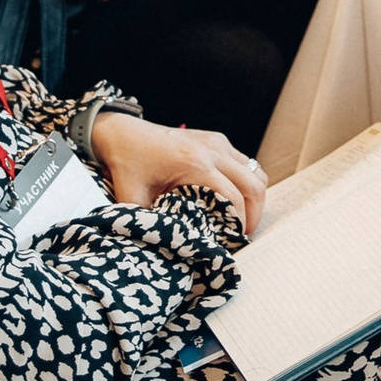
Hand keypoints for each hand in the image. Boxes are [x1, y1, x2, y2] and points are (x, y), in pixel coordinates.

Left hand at [93, 113, 263, 233]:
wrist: (124, 133)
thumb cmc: (128, 167)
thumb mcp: (133, 200)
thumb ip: (150, 222)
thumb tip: (167, 247)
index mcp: (195, 164)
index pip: (233, 196)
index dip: (239, 222)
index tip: (234, 240)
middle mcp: (212, 150)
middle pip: (253, 184)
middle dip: (254, 213)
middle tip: (243, 234)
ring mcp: (218, 142)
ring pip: (255, 172)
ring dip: (254, 197)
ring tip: (243, 218)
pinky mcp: (218, 140)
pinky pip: (246, 163)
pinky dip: (248, 182)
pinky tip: (235, 198)